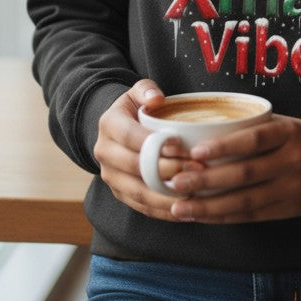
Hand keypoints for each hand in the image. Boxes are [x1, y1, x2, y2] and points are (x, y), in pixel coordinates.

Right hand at [92, 80, 202, 221]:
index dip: (155, 143)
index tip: (181, 145)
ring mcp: (111, 176)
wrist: (116, 129)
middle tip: (195, 169)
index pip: (131, 136)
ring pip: (139, 192)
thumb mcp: (138, 91)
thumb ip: (147, 90)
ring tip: (194, 191)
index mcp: (109, 124)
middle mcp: (105, 152)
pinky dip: (164, 210)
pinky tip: (186, 208)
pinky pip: (142, 207)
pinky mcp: (120, 193)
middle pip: (136, 167)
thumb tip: (157, 99)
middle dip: (167, 170)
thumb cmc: (135, 108)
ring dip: (167, 194)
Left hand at [165, 115, 300, 223]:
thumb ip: (250, 127)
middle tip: (176, 182)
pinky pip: (253, 217)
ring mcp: (292, 188)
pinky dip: (225, 217)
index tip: (197, 152)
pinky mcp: (289, 210)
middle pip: (246, 173)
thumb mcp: (282, 122)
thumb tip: (200, 131)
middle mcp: (292, 161)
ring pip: (246, 201)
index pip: (255, 139)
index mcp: (288, 133)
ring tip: (180, 207)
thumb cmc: (297, 137)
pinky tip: (203, 217)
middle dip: (207, 180)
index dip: (226, 146)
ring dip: (210, 207)